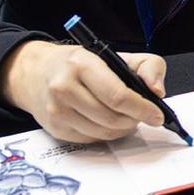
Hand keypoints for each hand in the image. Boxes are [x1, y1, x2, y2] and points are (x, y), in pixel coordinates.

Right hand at [0, 40, 168, 142]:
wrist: (36, 72)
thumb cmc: (79, 64)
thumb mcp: (115, 54)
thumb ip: (147, 65)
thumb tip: (157, 92)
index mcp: (81, 64)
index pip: (117, 95)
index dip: (142, 109)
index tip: (157, 115)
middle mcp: (64, 88)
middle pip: (112, 118)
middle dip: (134, 120)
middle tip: (143, 115)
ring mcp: (57, 111)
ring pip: (103, 133)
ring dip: (122, 129)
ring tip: (127, 117)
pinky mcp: (56, 129)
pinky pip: (91, 139)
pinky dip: (106, 134)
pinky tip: (108, 122)